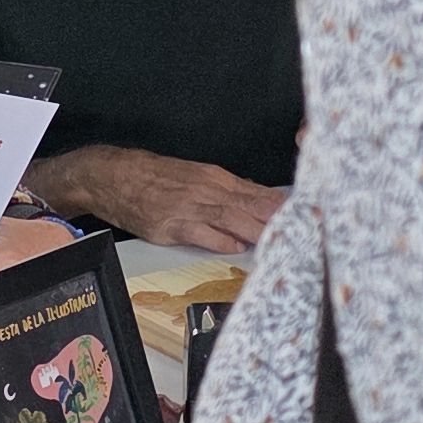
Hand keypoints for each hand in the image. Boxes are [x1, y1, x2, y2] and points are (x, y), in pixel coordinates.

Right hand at [32, 146, 287, 253]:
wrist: (112, 175)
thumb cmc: (155, 177)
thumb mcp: (194, 177)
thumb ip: (227, 193)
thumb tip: (260, 206)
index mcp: (214, 178)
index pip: (257, 193)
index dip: (283, 205)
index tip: (310, 212)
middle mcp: (205, 190)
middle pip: (250, 206)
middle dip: (279, 218)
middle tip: (307, 227)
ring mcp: (188, 208)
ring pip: (231, 219)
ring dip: (258, 229)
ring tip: (282, 239)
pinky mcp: (169, 226)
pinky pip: (200, 234)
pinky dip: (220, 240)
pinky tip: (238, 246)